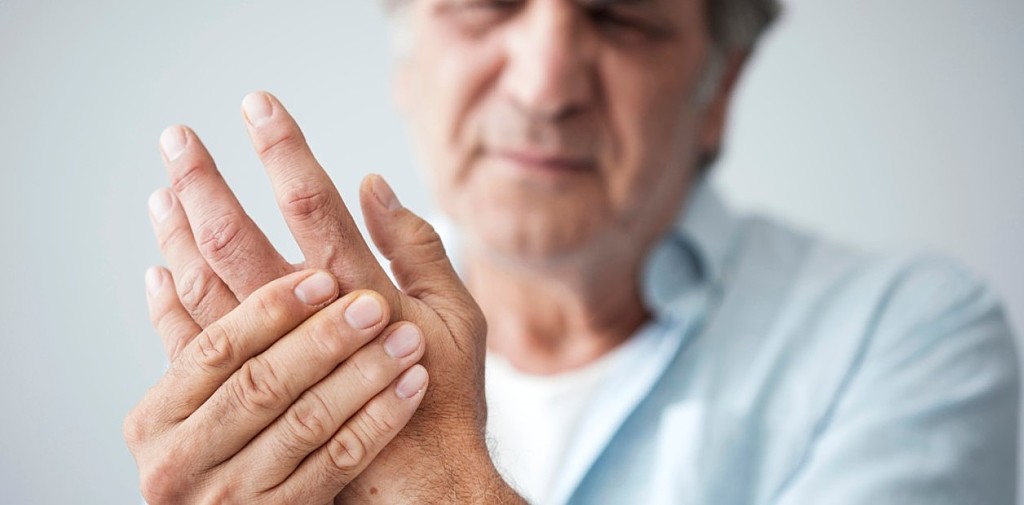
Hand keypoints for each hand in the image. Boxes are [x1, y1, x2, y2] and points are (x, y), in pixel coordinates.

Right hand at [124, 268, 428, 503]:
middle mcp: (184, 461)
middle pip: (263, 384)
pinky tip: (410, 386)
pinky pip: (339, 463)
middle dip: (324, 338)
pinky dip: (379, 420)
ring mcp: (232, 496)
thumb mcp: (175, 416)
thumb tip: (165, 269)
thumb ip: (182, 349)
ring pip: (307, 422)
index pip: (216, 350)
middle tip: (374, 303)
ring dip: (364, 374)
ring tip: (407, 338)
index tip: (323, 276)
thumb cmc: (204, 464)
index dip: (271, 310)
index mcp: (155, 421)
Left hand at [145, 91, 519, 501]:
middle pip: (237, 240)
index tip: (257, 106)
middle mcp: (307, 326)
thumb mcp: (459, 317)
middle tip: (178, 139)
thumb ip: (419, 249)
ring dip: (179, 234)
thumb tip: (374, 186)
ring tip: (162, 189)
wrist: (421, 484)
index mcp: (362, 294)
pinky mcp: (251, 402)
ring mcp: (271, 365)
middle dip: (204, 184)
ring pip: (206, 288)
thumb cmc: (445, 398)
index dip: (283, 151)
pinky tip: (159, 271)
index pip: (311, 206)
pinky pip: (193, 348)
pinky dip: (172, 305)